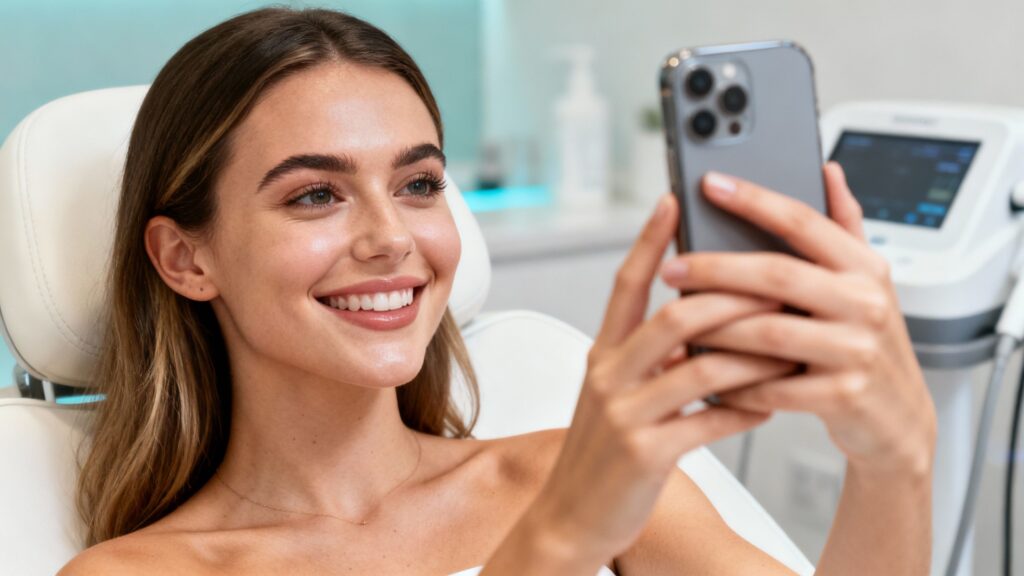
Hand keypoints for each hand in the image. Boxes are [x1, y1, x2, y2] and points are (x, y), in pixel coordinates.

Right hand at [526, 190, 797, 563]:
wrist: (572, 516)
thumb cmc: (603, 452)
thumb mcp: (613, 393)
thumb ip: (648, 356)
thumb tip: (699, 319)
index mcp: (603, 353)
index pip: (626, 283)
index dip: (650, 240)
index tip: (674, 201)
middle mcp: (609, 375)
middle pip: (674, 315)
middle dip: (732, 297)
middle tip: (777, 285)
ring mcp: (625, 414)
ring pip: (701, 367)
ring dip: (754, 355)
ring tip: (790, 347)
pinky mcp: (646, 454)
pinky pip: (709, 422)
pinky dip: (746, 411)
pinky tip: (771, 406)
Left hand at [659, 163, 936, 476]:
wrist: (899, 417)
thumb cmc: (866, 341)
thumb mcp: (866, 281)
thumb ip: (845, 226)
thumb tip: (826, 170)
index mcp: (865, 267)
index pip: (803, 221)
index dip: (754, 200)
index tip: (709, 185)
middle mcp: (865, 303)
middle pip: (777, 275)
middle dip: (716, 269)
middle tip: (673, 267)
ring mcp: (856, 351)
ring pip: (767, 333)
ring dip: (716, 328)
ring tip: (679, 321)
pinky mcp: (842, 396)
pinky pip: (771, 387)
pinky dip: (733, 381)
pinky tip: (705, 371)